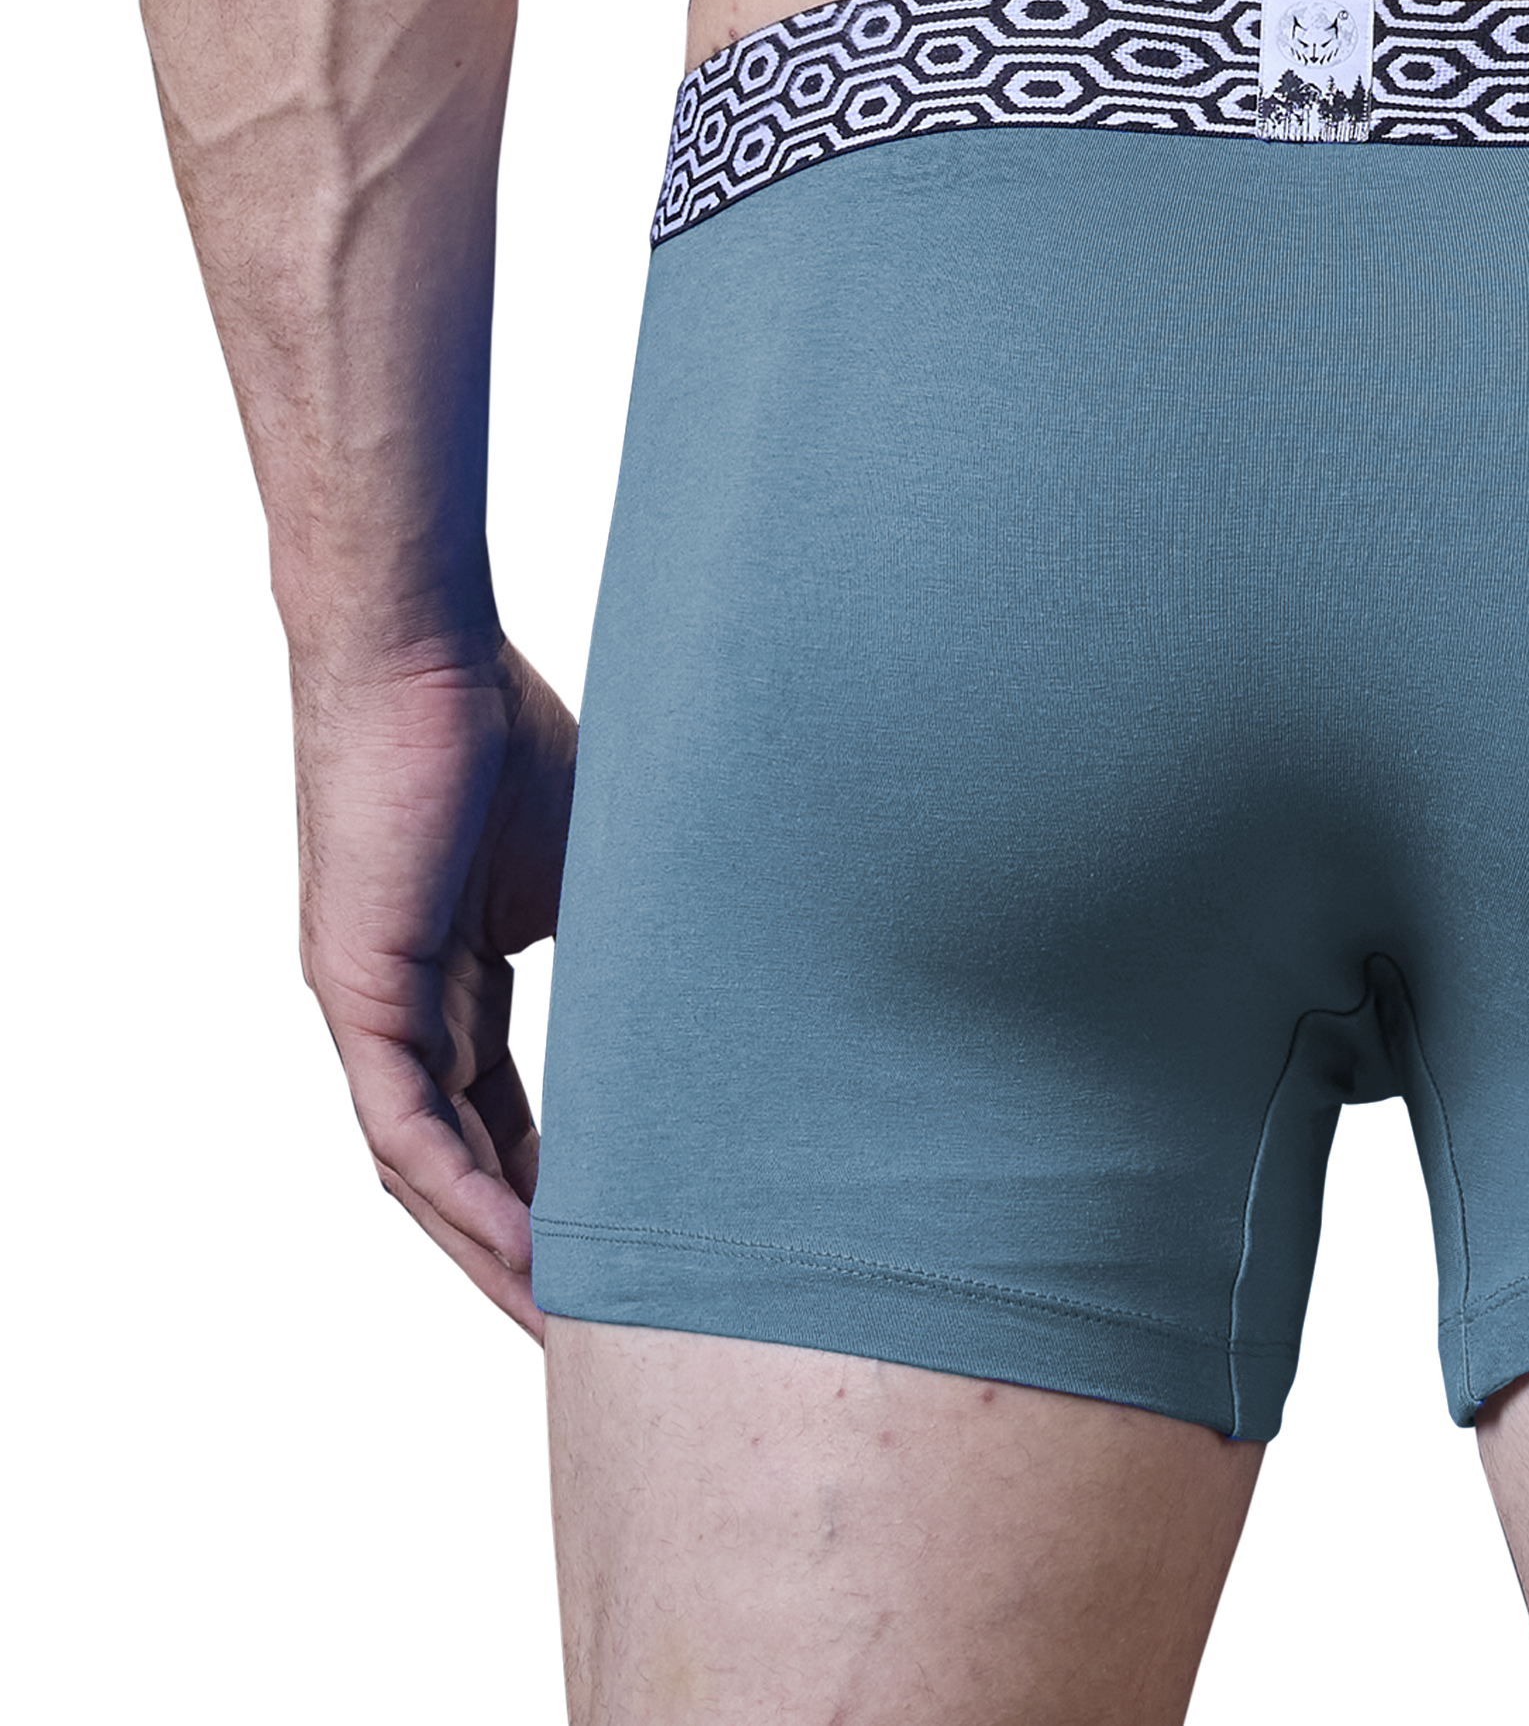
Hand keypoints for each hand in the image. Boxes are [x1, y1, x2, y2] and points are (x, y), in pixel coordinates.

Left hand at [292, 634, 576, 1334]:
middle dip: (527, 1251)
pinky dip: (468, 1200)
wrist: (421, 651)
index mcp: (450, 977)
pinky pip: (407, 1133)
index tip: (626, 1248)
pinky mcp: (358, 994)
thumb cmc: (503, 719)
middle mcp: (398, 1010)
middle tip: (606, 1325)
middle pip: (461, 1166)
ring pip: (428, 1171)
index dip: (555, 1191)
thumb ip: (626, 935)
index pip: (500, 1117)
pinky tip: (529, 1253)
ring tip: (570, 1324)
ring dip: (495, 1252)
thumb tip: (722, 982)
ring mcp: (370, 1007)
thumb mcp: (590, 859)